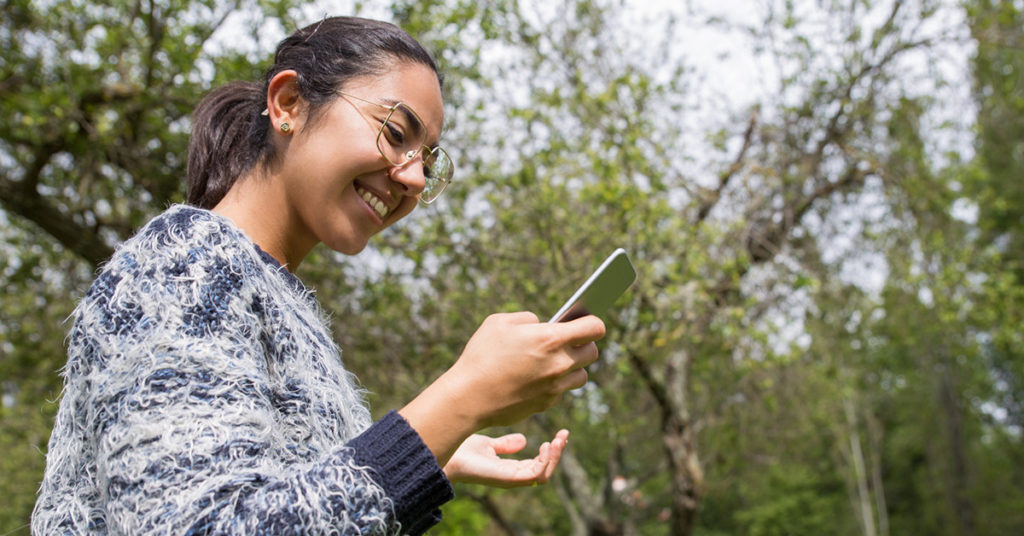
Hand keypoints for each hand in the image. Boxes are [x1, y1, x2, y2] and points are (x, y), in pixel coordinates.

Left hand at [444, 430, 569, 487]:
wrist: (446, 455)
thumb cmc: (461, 452)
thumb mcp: (488, 444)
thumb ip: (504, 444)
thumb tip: (524, 440)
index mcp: (510, 469)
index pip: (538, 464)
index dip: (550, 451)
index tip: (558, 434)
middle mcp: (513, 476)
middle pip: (544, 470)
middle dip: (557, 453)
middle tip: (563, 435)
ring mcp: (511, 479)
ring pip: (543, 474)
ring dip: (554, 457)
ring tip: (558, 440)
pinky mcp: (509, 478)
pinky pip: (536, 475)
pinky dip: (545, 462)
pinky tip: (547, 446)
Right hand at [447, 312, 605, 427]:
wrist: (468, 397)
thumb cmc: (481, 355)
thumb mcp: (499, 322)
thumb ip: (527, 319)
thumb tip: (541, 325)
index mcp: (551, 339)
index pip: (594, 328)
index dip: (592, 322)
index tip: (584, 321)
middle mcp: (559, 364)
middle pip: (592, 352)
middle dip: (583, 344)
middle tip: (568, 341)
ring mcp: (555, 387)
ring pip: (581, 376)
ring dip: (573, 367)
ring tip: (554, 360)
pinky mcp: (546, 404)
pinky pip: (561, 391)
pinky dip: (554, 384)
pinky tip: (537, 378)